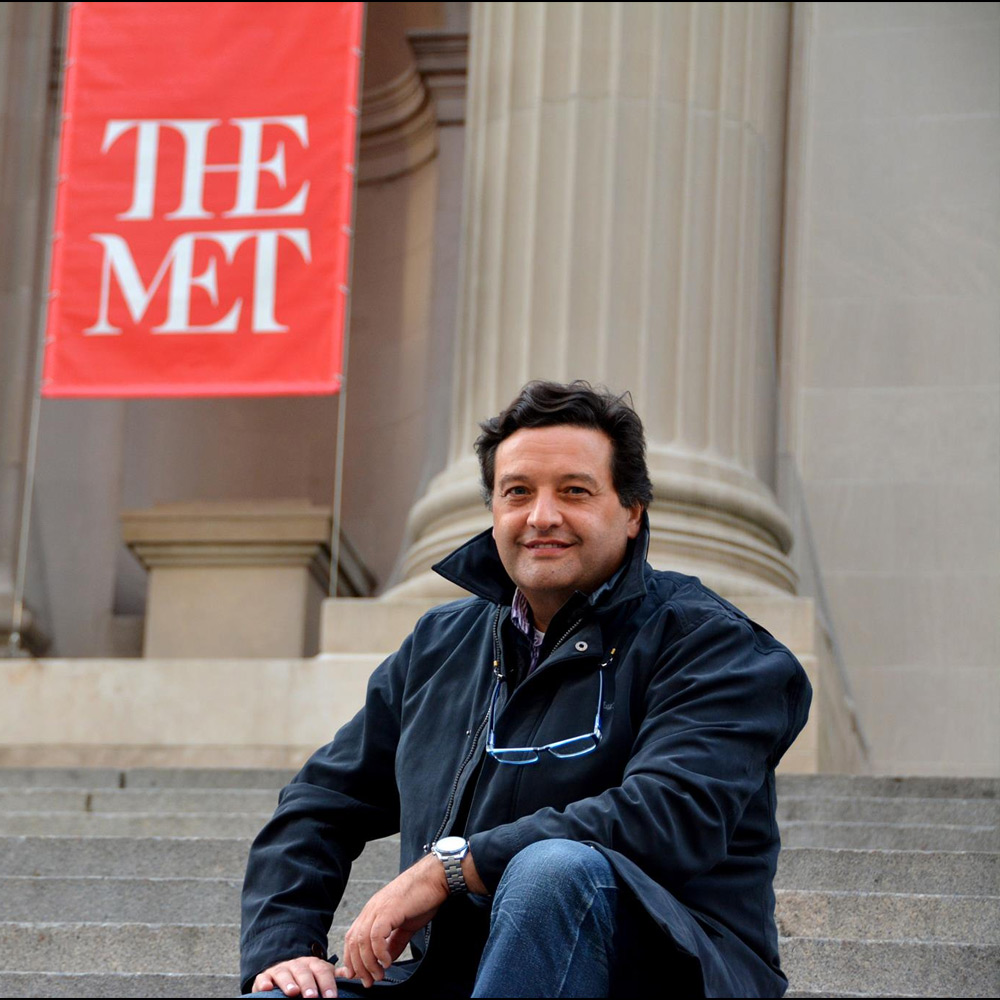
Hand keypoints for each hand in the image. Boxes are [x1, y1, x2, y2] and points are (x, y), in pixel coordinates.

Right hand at [252, 956, 338, 997]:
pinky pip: (263, 978)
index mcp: (312, 964)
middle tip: (312, 997)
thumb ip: (332, 975)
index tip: (331, 997)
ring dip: (288, 983)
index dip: (327, 984)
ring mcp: (280, 969)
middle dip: (308, 984)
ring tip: (293, 993)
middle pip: (303, 972)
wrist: (283, 970)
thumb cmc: (306, 976)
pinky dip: (264, 983)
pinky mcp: (265, 977)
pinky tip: (267, 989)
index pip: (322, 971)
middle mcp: (296, 965)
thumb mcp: (319, 973)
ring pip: (284, 973)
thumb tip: (350, 973)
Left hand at [336, 853, 449, 987]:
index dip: (352, 959)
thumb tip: (385, 961)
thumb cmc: (421, 898)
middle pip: (353, 942)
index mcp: (372, 912)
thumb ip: (393, 943)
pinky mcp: (389, 910)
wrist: (434, 878)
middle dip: (358, 966)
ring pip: (362, 941)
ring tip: (379, 974)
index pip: (352, 938)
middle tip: (369, 981)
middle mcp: (371, 909)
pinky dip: (379, 952)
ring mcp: (378, 908)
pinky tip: (387, 961)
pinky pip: (376, 935)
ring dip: (368, 963)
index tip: (357, 976)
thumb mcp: (404, 925)